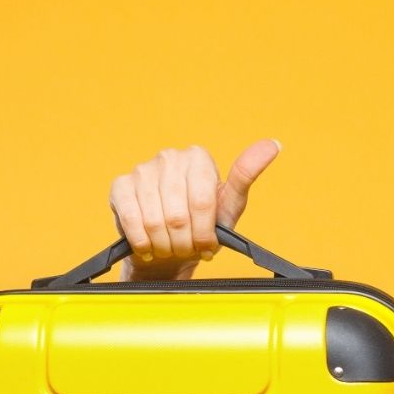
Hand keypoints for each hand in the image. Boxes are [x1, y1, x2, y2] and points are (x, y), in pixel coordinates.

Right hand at [107, 140, 281, 279]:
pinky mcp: (120, 187)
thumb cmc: (202, 226)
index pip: (203, 202)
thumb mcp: (229, 207)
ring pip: (154, 220)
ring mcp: (142, 170)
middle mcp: (169, 157)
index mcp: (197, 158)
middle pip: (178, 215)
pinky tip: (148, 246)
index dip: (204, 232)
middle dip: (184, 242)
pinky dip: (142, 241)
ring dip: (164, 245)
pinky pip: (132, 220)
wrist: (168, 249)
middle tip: (186, 248)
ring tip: (169, 247)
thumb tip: (273, 144)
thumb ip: (246, 176)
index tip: (206, 245)